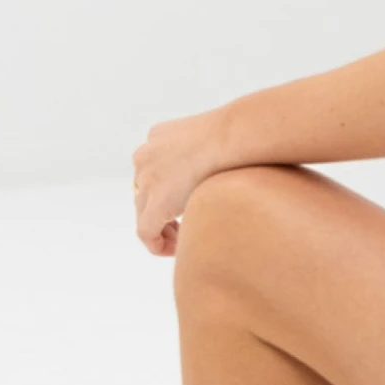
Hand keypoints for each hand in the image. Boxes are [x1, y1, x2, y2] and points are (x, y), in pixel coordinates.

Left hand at [131, 109, 232, 257]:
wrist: (235, 136)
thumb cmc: (240, 134)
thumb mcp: (215, 138)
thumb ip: (209, 151)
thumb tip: (229, 163)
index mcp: (160, 137)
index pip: (154, 169)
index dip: (167, 190)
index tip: (185, 203)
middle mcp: (146, 156)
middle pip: (145, 191)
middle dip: (162, 211)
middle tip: (183, 225)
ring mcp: (146, 179)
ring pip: (143, 211)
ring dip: (160, 227)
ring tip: (182, 239)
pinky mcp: (155, 203)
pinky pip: (145, 231)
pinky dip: (157, 244)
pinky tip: (175, 250)